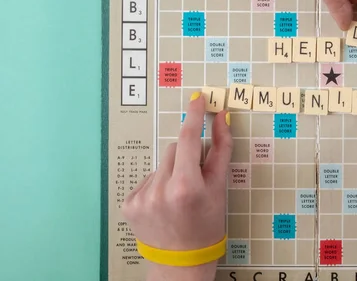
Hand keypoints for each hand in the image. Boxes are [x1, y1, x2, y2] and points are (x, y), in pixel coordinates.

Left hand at [122, 94, 232, 280]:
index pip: (189, 138)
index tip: (197, 99)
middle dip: (187, 156)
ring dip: (172, 171)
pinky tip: (165, 203)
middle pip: (175, 148)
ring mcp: (141, 197)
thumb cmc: (206, 226)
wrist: (181, 263)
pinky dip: (158, 184)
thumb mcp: (220, 189)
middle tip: (196, 178)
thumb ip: (221, 150)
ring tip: (179, 195)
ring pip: (161, 163)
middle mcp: (160, 190)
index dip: (194, 115)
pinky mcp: (129, 203)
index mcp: (186, 187)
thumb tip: (222, 119)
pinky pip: (147, 178)